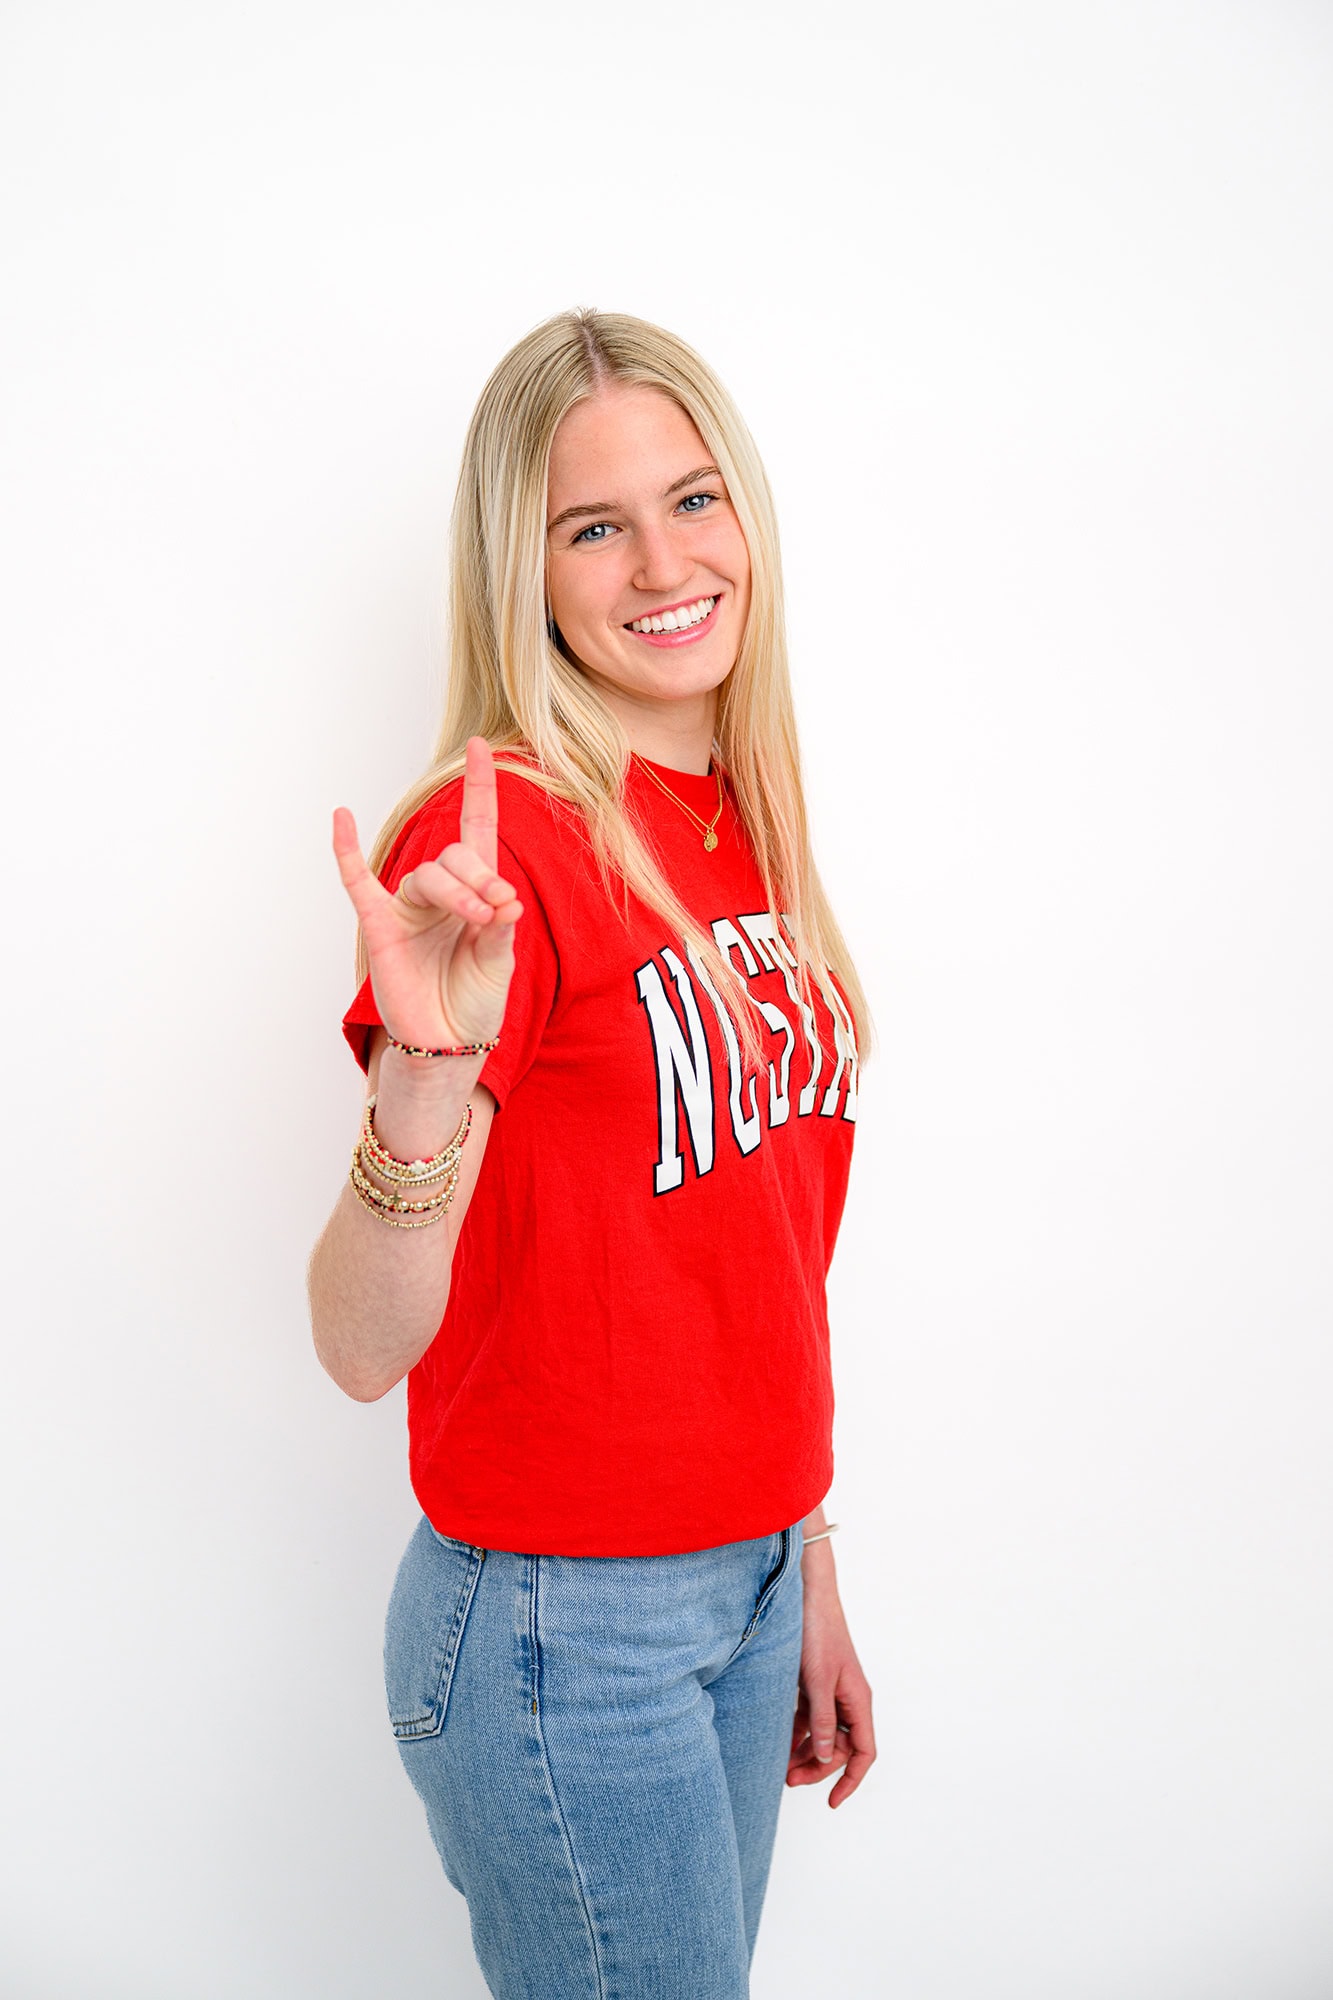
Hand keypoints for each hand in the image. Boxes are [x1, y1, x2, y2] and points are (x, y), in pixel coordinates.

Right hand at [332, 735, 524, 1051]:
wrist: (448, 1046)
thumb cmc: (475, 1003)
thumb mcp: (500, 964)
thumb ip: (500, 928)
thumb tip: (507, 898)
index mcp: (476, 893)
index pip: (477, 829)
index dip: (481, 788)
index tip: (483, 748)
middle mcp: (440, 894)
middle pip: (456, 857)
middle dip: (480, 877)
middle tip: (498, 908)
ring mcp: (408, 909)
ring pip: (428, 874)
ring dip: (457, 891)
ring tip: (479, 919)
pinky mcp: (381, 930)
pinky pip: (358, 884)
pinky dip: (348, 852)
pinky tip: (341, 818)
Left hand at [787, 1575, 875, 1807]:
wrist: (806, 1596)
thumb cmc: (817, 1633)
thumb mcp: (818, 1681)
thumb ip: (823, 1720)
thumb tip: (825, 1755)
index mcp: (858, 1701)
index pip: (864, 1752)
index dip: (850, 1780)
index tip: (832, 1801)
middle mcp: (848, 1699)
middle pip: (840, 1748)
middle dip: (817, 1768)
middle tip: (788, 1780)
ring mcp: (831, 1692)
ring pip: (823, 1735)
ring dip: (804, 1752)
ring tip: (780, 1766)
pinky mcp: (814, 1683)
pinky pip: (809, 1718)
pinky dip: (797, 1732)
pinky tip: (780, 1741)